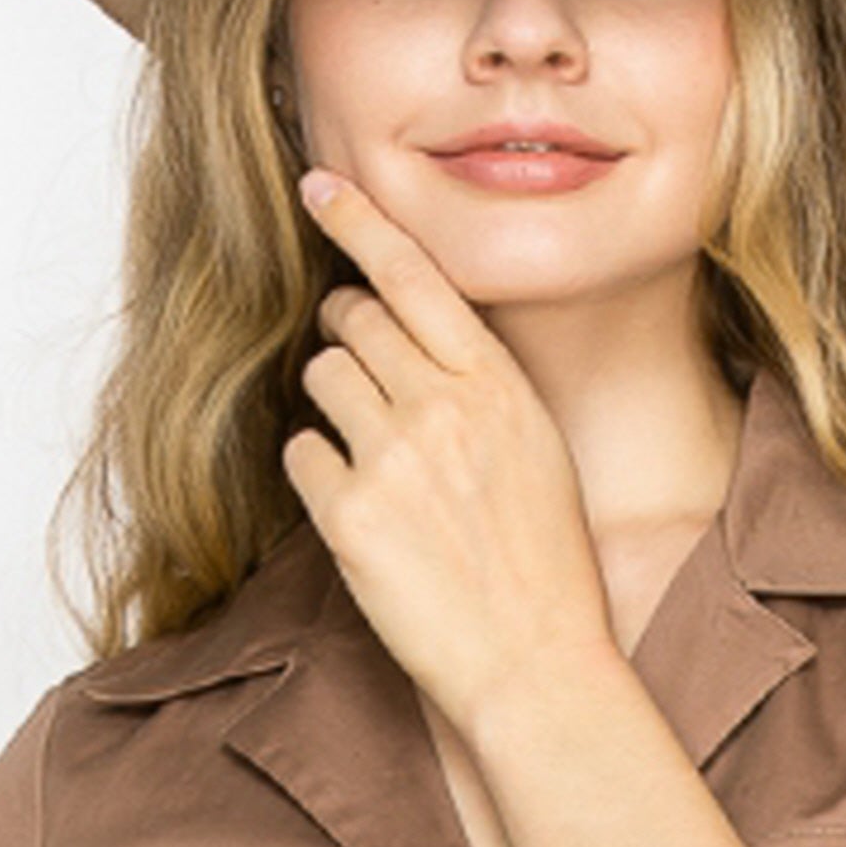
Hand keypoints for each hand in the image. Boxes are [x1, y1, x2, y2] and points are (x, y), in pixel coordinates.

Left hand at [283, 168, 619, 735]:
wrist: (535, 662)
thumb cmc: (545, 562)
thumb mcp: (538, 448)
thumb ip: (481, 386)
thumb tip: (419, 338)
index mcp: (499, 385)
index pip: (417, 275)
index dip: (362, 221)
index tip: (322, 185)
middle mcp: (445, 407)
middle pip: (354, 318)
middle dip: (345, 329)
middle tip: (359, 363)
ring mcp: (394, 459)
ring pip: (322, 376)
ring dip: (334, 402)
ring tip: (373, 453)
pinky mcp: (349, 515)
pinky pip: (300, 452)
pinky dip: (318, 470)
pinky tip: (357, 506)